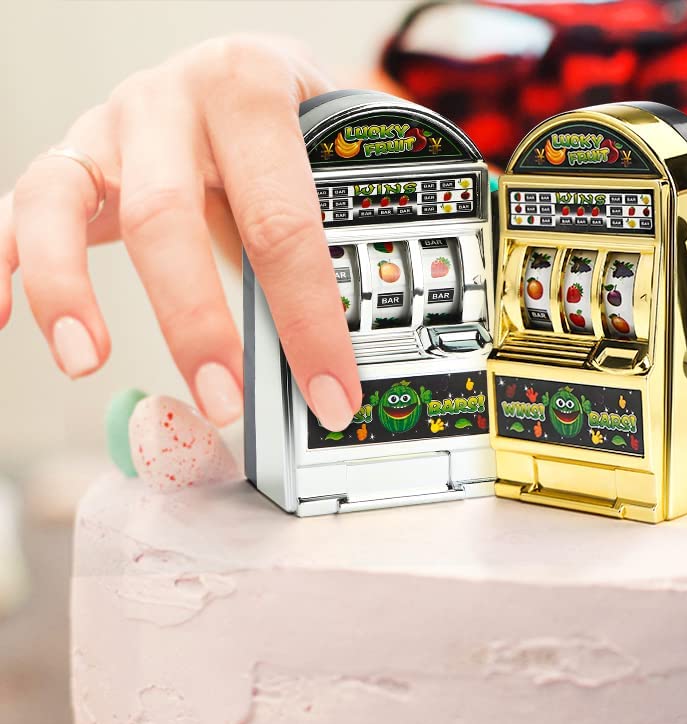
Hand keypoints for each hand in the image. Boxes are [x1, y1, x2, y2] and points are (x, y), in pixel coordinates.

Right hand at [0, 35, 361, 430]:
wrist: (237, 73)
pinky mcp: (67, 161)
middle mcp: (168, 101)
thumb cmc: (288, 124)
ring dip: (67, 288)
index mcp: (250, 90)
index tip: (329, 392)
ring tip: (85, 361)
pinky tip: (4, 319)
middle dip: (196, 323)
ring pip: (59, 201)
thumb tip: (364, 342)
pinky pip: (17, 210)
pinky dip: (3, 263)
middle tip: (225, 401)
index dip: (309, 318)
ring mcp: (107, 129)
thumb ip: (339, 233)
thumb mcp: (329, 155)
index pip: (283, 221)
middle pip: (166, 216)